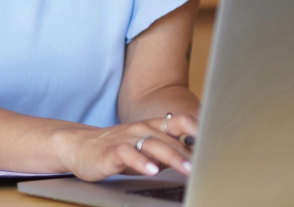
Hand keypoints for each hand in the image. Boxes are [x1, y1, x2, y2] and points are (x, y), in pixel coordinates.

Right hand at [51, 115, 194, 181]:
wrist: (78, 146)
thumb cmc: (117, 149)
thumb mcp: (146, 149)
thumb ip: (169, 151)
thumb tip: (196, 159)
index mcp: (153, 127)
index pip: (181, 122)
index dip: (199, 130)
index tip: (215, 143)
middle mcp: (141, 129)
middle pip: (170, 138)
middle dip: (189, 152)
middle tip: (204, 164)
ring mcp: (126, 139)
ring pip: (152, 144)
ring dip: (171, 156)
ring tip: (186, 169)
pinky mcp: (110, 151)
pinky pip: (127, 154)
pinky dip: (140, 162)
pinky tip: (151, 170)